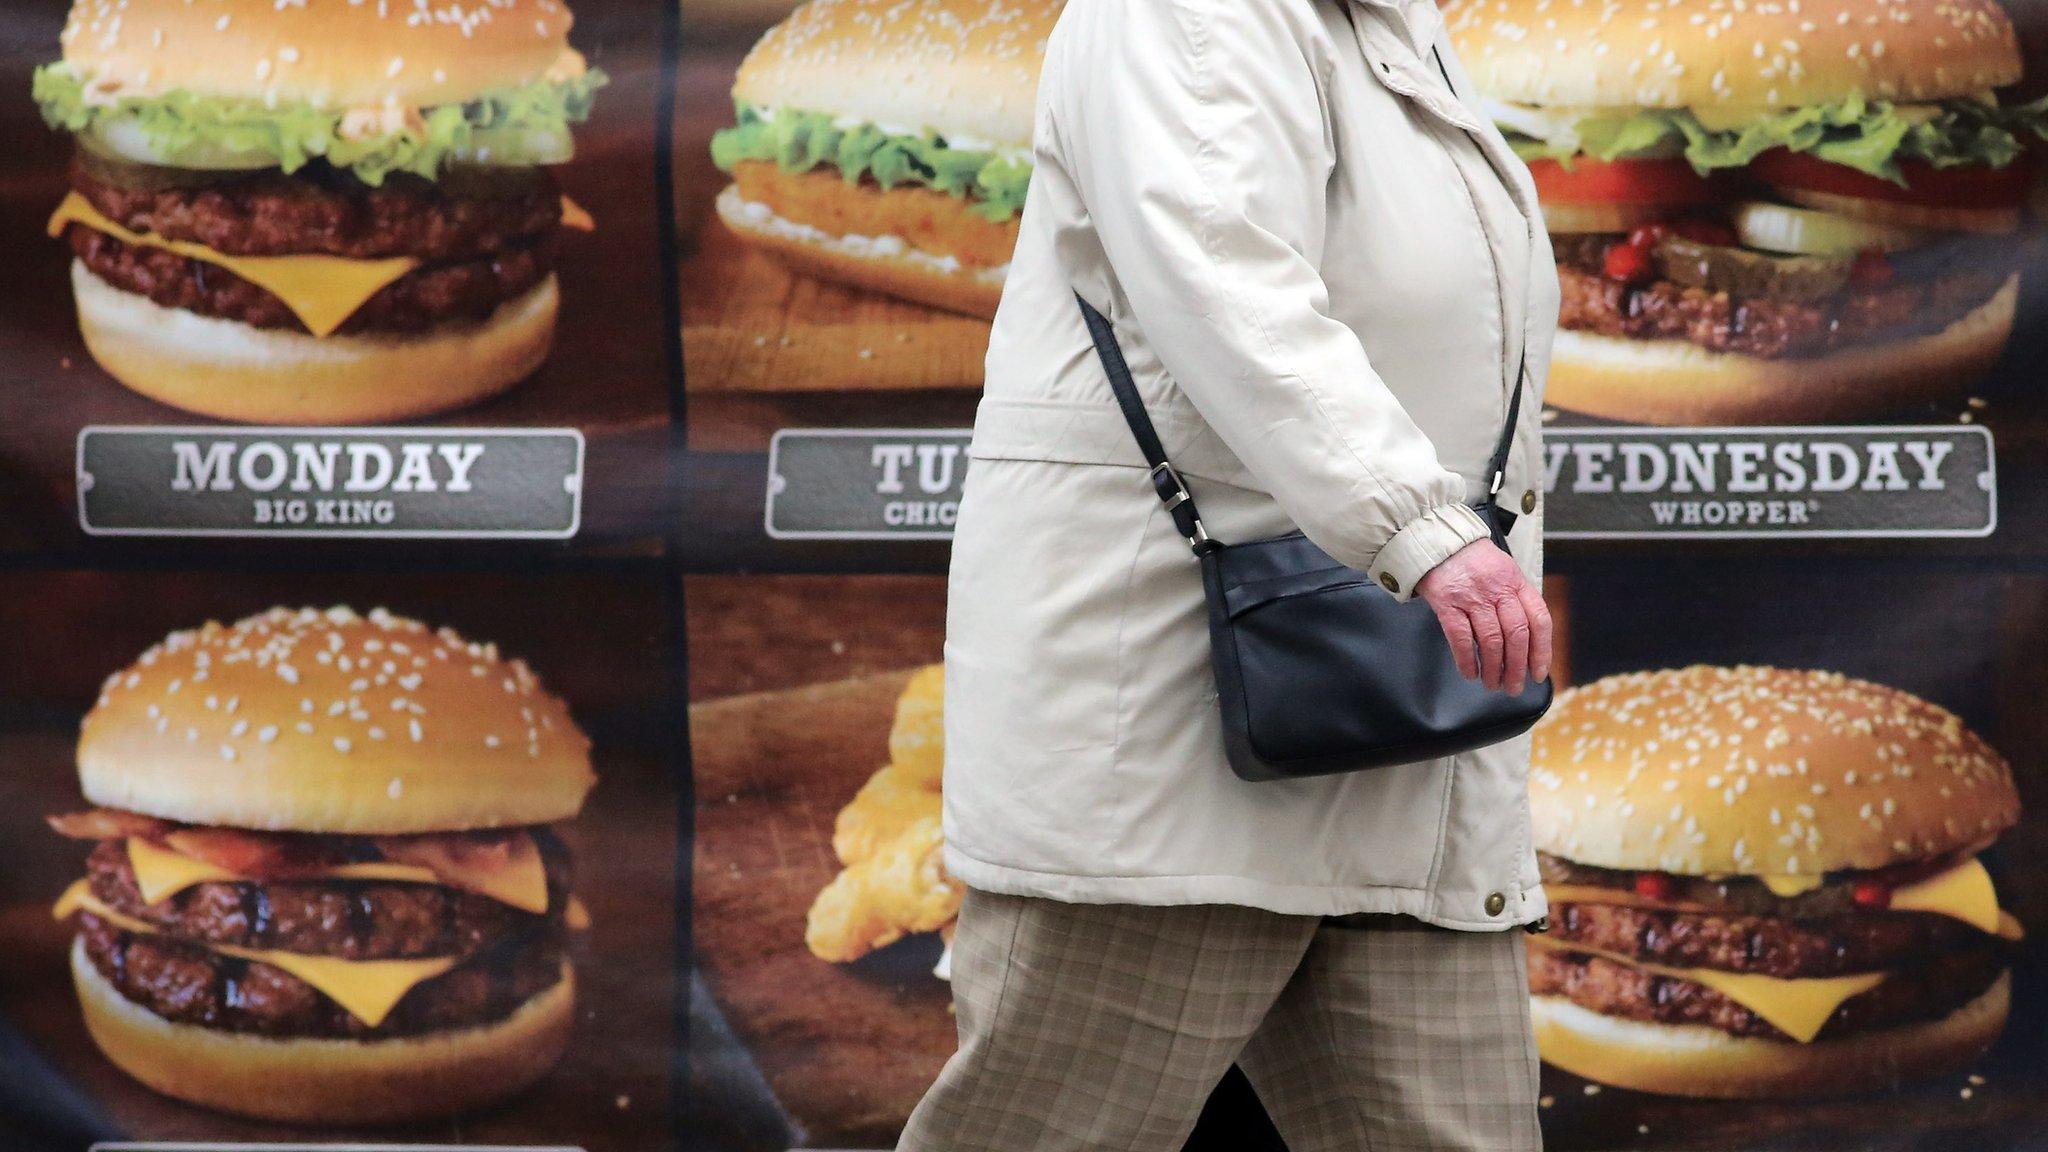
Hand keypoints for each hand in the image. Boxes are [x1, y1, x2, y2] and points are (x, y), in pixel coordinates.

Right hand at [1414, 540, 1551, 694]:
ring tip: (1492, 684)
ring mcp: (1472, 596)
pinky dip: (1467, 660)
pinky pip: (1460, 637)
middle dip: (1517, 667)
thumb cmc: (1474, 561)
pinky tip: (1470, 673)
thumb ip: (1517, 601)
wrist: (1439, 542)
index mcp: (1516, 583)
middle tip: (1514, 687)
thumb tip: (1528, 644)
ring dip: (1493, 668)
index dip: (1542, 650)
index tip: (1538, 672)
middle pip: (1516, 634)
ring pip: (1490, 640)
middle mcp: (1498, 589)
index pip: (1539, 619)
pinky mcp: (1447, 602)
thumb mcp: (1505, 572)